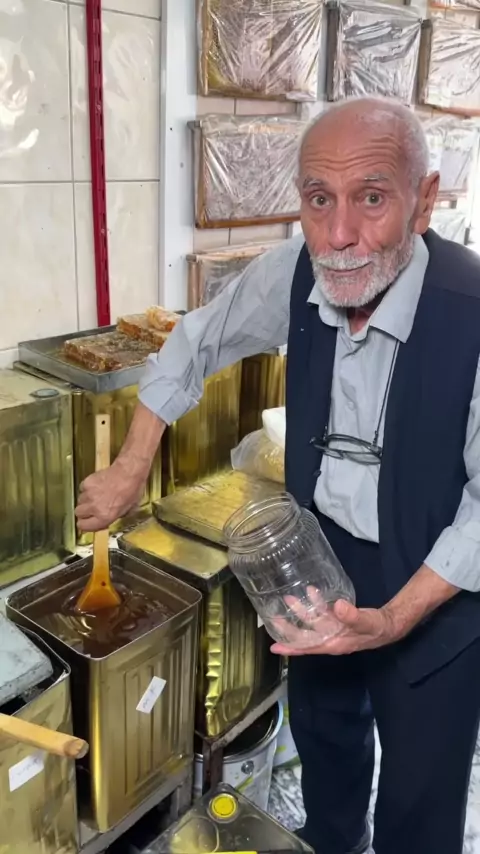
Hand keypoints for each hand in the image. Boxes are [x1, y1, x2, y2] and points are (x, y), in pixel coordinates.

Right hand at [75, 457, 146, 531]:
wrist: (129, 472)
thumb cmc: (132, 489)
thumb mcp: (128, 510)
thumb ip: (113, 517)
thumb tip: (105, 520)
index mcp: (105, 516)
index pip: (83, 526)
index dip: (85, 525)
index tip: (87, 522)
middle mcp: (94, 507)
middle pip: (78, 513)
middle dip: (84, 512)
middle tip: (92, 508)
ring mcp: (89, 494)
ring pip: (79, 501)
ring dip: (86, 500)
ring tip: (97, 495)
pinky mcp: (87, 483)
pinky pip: (82, 489)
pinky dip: (87, 489)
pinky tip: (97, 486)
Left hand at [270, 588, 397, 655]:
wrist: (389, 624)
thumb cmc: (377, 628)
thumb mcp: (366, 623)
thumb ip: (352, 616)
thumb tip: (337, 607)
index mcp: (333, 643)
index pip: (307, 648)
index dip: (290, 647)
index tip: (273, 647)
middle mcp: (330, 637)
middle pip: (305, 635)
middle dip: (289, 627)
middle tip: (273, 617)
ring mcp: (333, 628)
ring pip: (312, 622)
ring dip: (301, 611)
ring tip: (289, 598)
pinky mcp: (338, 619)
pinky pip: (323, 612)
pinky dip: (316, 603)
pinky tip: (311, 591)